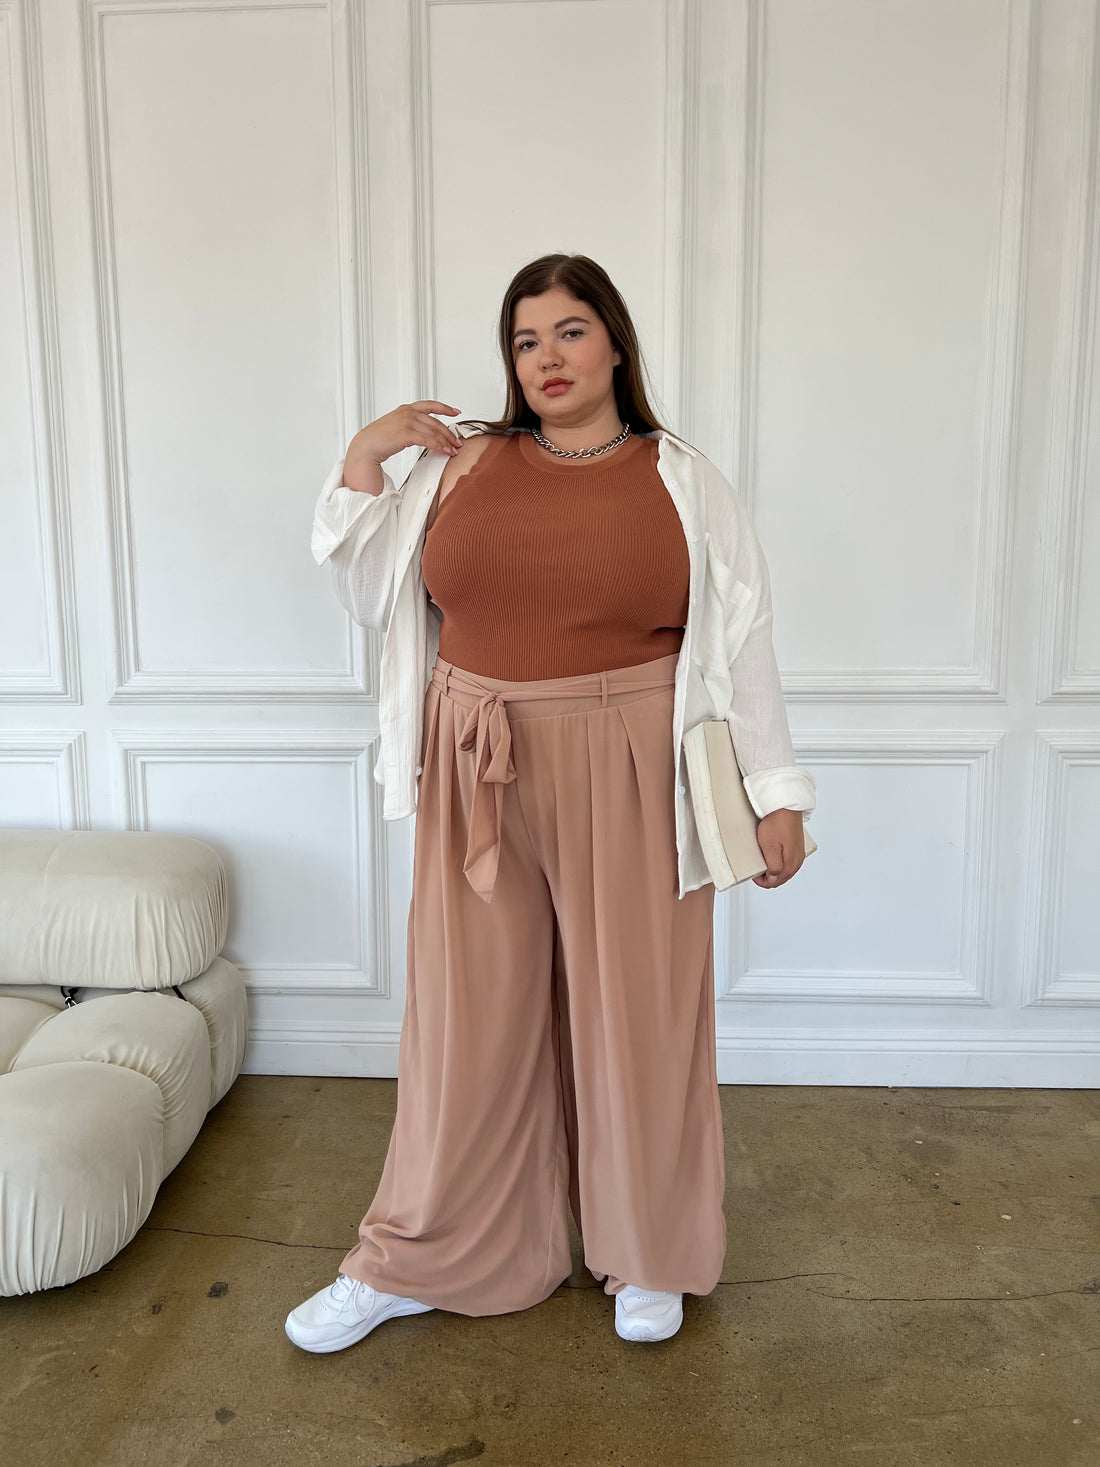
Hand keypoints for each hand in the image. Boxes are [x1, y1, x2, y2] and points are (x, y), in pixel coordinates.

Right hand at [342, 400, 463, 492]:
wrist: (367, 445)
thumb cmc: (380, 438)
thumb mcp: (396, 425)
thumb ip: (410, 424)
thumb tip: (423, 432)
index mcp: (406, 409)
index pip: (431, 405)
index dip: (445, 408)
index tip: (456, 411)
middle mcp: (408, 413)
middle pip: (436, 422)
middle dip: (449, 434)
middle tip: (458, 443)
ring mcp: (408, 422)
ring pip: (434, 432)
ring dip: (447, 442)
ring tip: (454, 450)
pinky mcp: (407, 433)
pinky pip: (429, 440)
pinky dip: (439, 446)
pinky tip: (445, 452)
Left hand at [752, 808, 805, 888]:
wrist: (786, 807)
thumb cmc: (777, 823)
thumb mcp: (770, 847)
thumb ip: (773, 866)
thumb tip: (773, 880)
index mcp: (791, 864)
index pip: (774, 882)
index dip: (762, 881)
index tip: (754, 874)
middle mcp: (797, 862)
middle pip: (780, 879)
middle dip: (767, 877)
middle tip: (757, 868)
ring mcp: (798, 855)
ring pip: (784, 871)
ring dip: (774, 870)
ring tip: (763, 861)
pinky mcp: (797, 848)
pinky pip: (788, 862)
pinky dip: (779, 863)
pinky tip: (773, 855)